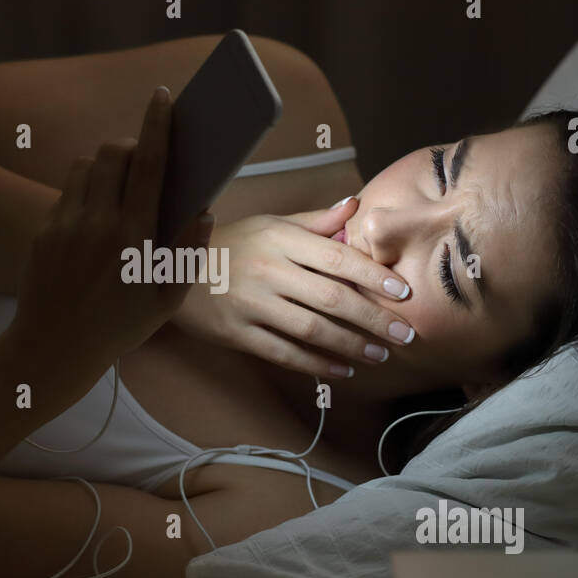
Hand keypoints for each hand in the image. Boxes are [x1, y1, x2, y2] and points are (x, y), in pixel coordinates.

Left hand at [8, 86, 214, 365]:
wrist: (53, 349)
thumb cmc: (118, 327)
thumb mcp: (167, 299)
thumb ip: (187, 252)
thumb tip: (203, 211)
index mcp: (133, 237)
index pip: (149, 165)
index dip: (157, 126)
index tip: (162, 97)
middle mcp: (96, 223)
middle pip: (113, 153)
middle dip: (131, 145)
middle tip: (144, 158)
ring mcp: (65, 224)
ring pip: (85, 166)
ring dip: (105, 166)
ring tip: (120, 187)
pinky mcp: (43, 231)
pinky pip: (67, 192)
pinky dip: (85, 191)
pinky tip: (95, 217)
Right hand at [170, 197, 414, 375]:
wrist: (171, 269)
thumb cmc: (230, 243)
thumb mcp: (269, 223)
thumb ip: (314, 221)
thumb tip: (355, 207)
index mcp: (280, 238)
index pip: (337, 257)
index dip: (374, 276)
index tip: (404, 292)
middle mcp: (268, 270)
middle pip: (332, 297)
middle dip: (374, 318)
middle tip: (405, 334)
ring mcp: (251, 304)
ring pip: (312, 329)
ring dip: (351, 345)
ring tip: (380, 355)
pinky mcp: (237, 333)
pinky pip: (283, 353)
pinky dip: (315, 364)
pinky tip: (341, 370)